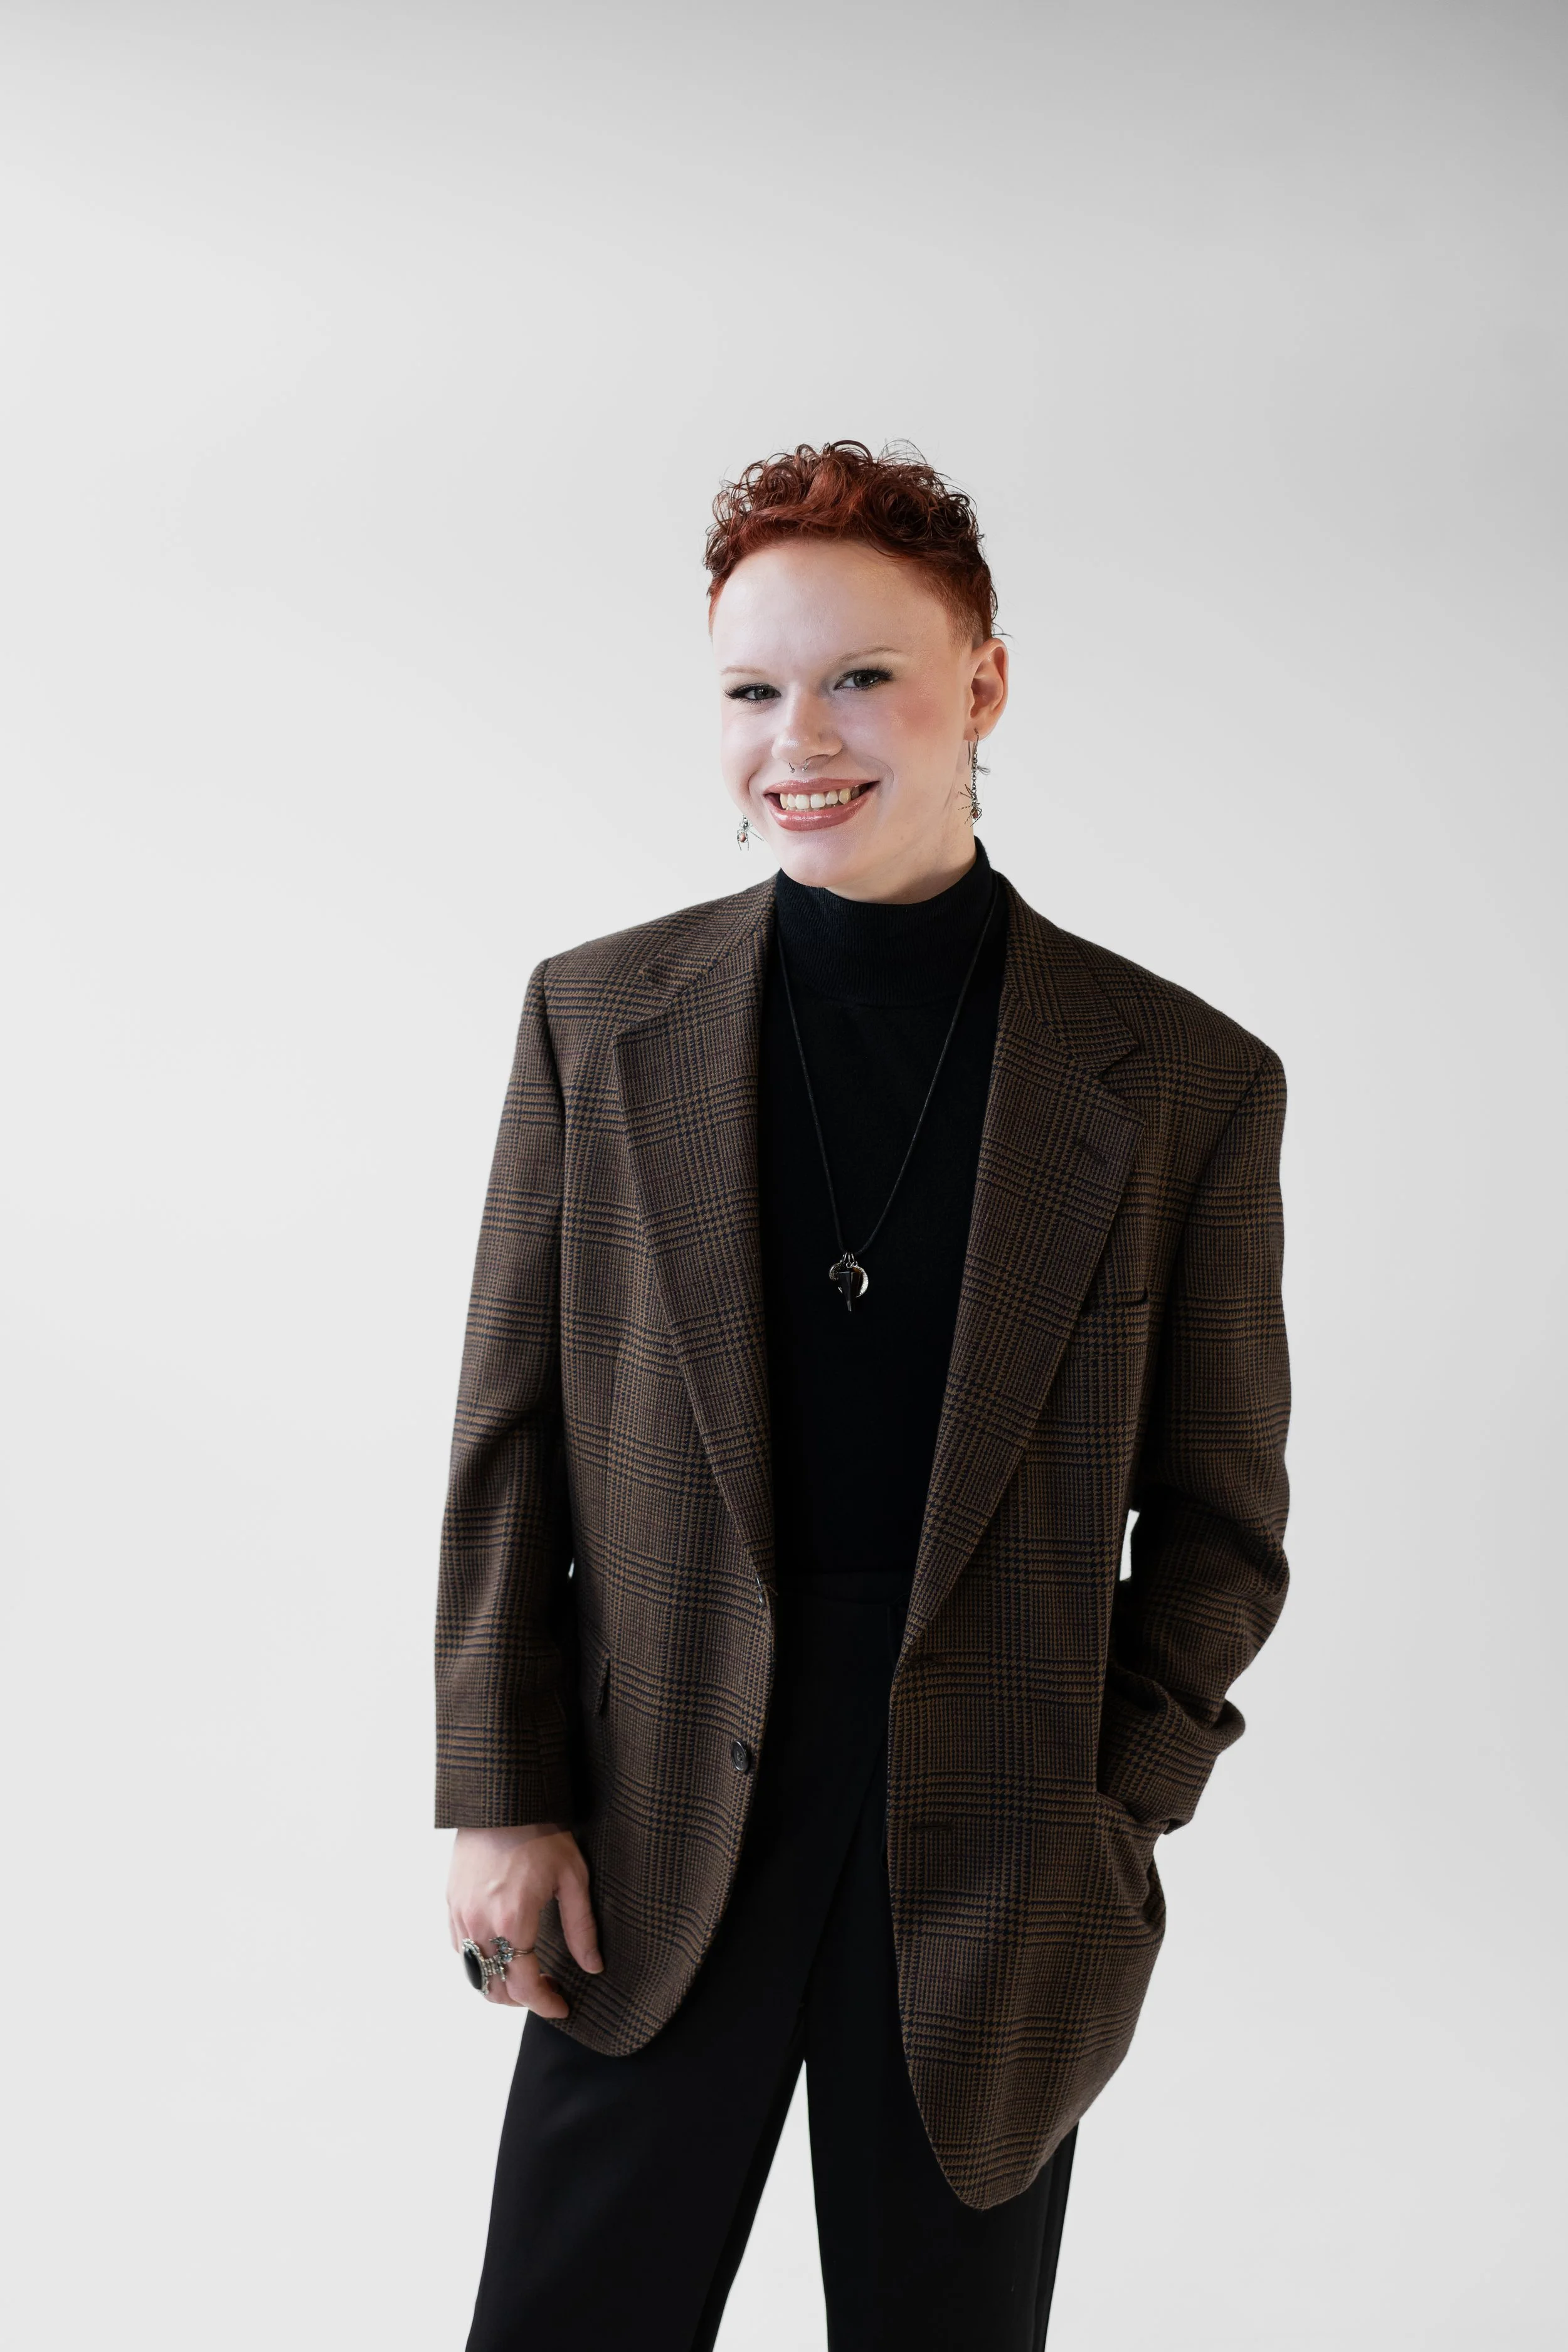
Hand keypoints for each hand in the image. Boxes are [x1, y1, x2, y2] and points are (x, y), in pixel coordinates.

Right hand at [447, 1823, 603, 2017]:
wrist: (503, 1801)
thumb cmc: (541, 1834)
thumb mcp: (572, 1878)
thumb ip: (581, 1928)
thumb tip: (593, 1966)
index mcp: (512, 1921)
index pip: (524, 1985)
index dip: (545, 2004)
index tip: (562, 2007)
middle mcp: (480, 1924)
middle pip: (493, 1988)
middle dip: (521, 1999)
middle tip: (547, 1988)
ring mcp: (460, 1914)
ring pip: (473, 1973)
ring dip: (498, 1982)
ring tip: (526, 1971)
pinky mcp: (451, 1903)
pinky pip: (460, 1949)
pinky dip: (480, 1961)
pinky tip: (502, 1948)